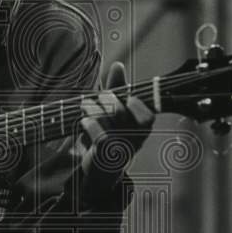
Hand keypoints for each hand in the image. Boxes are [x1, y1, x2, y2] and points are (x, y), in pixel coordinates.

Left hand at [78, 61, 154, 190]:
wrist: (101, 167)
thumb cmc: (111, 133)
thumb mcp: (116, 110)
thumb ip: (118, 88)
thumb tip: (118, 65)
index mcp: (142, 127)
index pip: (148, 116)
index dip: (138, 105)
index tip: (128, 97)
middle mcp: (135, 140)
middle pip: (120, 112)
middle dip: (106, 99)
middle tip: (98, 97)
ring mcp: (121, 149)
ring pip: (106, 120)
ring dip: (92, 108)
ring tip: (85, 106)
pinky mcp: (105, 156)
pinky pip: (97, 134)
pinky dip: (88, 122)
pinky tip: (84, 121)